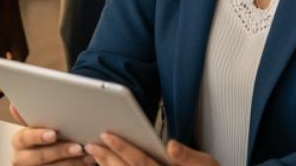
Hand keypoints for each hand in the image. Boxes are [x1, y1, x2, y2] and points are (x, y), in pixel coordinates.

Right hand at [9, 106, 92, 165]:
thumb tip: (15, 106)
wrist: (51, 156)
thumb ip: (34, 117)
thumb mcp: (39, 126)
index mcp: (20, 141)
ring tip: (87, 154)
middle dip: (59, 151)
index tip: (54, 134)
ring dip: (71, 162)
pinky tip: (86, 162)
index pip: (25, 138)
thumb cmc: (45, 138)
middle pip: (38, 157)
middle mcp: (22, 158)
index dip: (38, 136)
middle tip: (77, 147)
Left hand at [87, 132, 216, 165]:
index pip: (140, 161)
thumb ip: (188, 157)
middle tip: (90, 142)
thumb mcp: (205, 164)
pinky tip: (105, 164)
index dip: (122, 147)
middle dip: (107, 156)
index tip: (107, 134)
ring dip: (106, 165)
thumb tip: (171, 146)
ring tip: (93, 152)